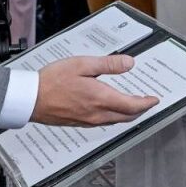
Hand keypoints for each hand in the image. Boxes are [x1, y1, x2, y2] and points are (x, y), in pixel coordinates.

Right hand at [31, 55, 160, 126]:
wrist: (31, 99)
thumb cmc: (52, 81)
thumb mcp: (82, 64)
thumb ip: (108, 64)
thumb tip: (129, 63)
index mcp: (100, 98)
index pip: (132, 105)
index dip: (147, 103)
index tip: (154, 99)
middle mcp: (97, 113)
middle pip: (127, 117)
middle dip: (140, 110)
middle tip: (147, 103)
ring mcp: (88, 120)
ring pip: (116, 121)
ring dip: (128, 114)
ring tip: (133, 105)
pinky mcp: (80, 122)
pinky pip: (104, 122)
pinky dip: (114, 116)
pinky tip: (111, 108)